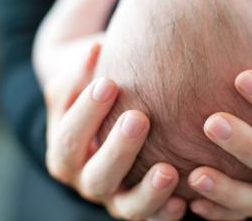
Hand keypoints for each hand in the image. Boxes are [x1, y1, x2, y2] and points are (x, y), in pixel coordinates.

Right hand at [45, 43, 185, 220]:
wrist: (109, 113)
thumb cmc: (101, 88)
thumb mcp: (85, 78)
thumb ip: (84, 66)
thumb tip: (97, 48)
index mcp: (67, 148)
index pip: (70, 135)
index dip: (86, 112)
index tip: (110, 82)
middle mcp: (87, 178)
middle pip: (95, 175)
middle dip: (117, 149)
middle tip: (139, 119)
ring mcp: (115, 196)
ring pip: (126, 207)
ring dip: (147, 191)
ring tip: (168, 171)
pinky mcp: (141, 205)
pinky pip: (153, 219)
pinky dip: (166, 214)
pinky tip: (184, 203)